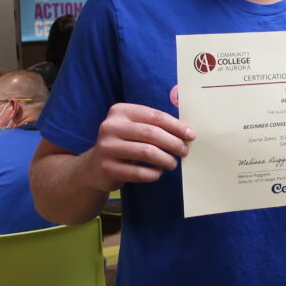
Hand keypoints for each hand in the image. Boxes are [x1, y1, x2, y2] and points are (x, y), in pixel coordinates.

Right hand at [78, 102, 194, 191]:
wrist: (94, 167)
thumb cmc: (124, 144)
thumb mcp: (134, 128)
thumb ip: (156, 125)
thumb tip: (187, 130)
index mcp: (120, 112)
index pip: (154, 116)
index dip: (176, 126)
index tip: (191, 135)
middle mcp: (110, 127)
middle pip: (151, 133)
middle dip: (173, 143)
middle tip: (184, 151)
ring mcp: (106, 148)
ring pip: (146, 152)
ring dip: (166, 159)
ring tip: (173, 163)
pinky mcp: (106, 168)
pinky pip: (138, 172)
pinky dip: (153, 173)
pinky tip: (158, 173)